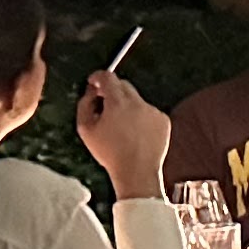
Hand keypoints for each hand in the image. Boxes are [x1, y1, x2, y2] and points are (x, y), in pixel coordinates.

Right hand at [75, 71, 172, 202]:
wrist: (136, 171)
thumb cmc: (110, 153)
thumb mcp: (85, 128)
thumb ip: (84, 104)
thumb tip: (91, 91)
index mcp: (118, 103)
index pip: (108, 77)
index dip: (98, 77)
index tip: (94, 81)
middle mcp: (138, 103)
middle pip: (123, 85)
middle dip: (112, 91)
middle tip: (104, 105)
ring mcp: (153, 111)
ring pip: (136, 99)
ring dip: (127, 106)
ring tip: (121, 128)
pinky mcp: (163, 120)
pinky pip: (149, 111)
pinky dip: (141, 117)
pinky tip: (135, 133)